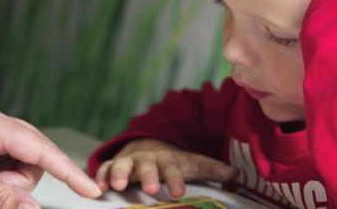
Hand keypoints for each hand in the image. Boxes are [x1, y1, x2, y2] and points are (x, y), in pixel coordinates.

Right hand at [94, 139, 234, 197]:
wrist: (146, 144)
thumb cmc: (172, 161)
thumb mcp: (191, 163)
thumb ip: (211, 169)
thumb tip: (236, 173)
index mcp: (167, 159)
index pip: (173, 169)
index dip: (175, 180)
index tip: (178, 193)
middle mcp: (147, 159)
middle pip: (148, 166)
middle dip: (148, 177)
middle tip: (151, 190)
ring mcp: (129, 161)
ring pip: (123, 165)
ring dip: (121, 175)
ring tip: (119, 186)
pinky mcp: (114, 165)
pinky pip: (106, 169)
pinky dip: (102, 176)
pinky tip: (100, 187)